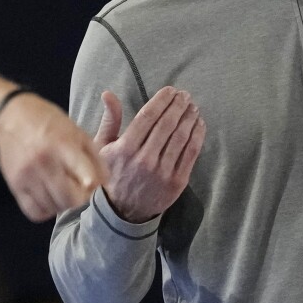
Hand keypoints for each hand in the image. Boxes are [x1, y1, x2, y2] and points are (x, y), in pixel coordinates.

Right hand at [0, 93, 108, 221]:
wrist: (12, 117)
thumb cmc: (51, 124)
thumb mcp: (77, 133)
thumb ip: (95, 158)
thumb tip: (106, 184)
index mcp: (63, 145)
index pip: (82, 171)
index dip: (91, 183)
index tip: (93, 186)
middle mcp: (43, 162)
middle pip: (70, 199)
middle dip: (80, 198)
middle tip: (80, 190)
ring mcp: (27, 176)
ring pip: (54, 207)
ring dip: (63, 204)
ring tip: (63, 190)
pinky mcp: (15, 186)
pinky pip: (35, 212)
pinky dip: (46, 209)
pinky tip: (49, 197)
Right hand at [93, 87, 205, 223]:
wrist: (124, 212)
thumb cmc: (112, 174)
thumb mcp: (103, 148)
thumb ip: (110, 120)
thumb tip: (108, 93)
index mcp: (125, 148)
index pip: (148, 116)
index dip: (162, 100)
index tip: (170, 90)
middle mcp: (144, 159)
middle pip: (167, 124)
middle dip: (178, 105)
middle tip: (185, 95)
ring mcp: (162, 172)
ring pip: (181, 137)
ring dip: (189, 118)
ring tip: (193, 107)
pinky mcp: (177, 182)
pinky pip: (191, 153)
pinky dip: (197, 136)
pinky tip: (199, 124)